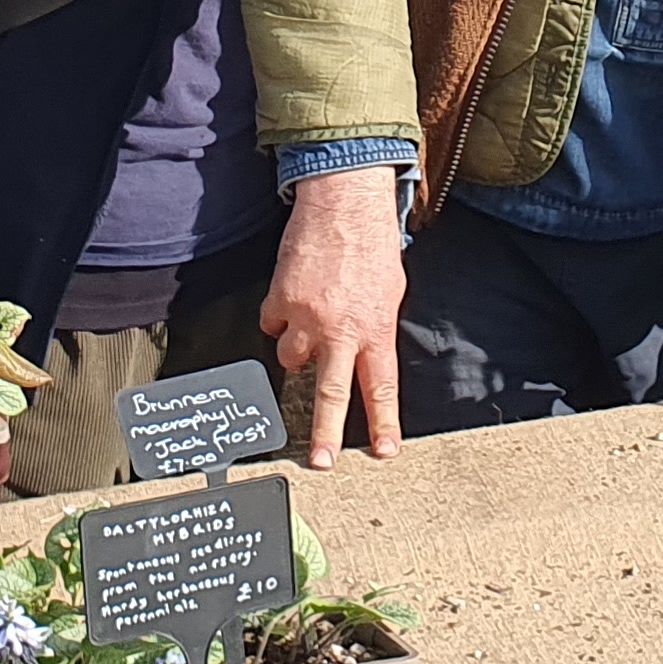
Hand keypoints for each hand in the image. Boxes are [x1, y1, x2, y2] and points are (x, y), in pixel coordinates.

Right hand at [263, 167, 407, 465]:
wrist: (342, 201)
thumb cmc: (371, 243)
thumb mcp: (390, 292)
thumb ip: (376, 328)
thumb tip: (366, 352)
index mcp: (375, 328)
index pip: (381, 387)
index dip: (383, 423)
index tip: (384, 452)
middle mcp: (341, 328)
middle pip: (330, 393)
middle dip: (325, 432)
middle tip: (321, 462)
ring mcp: (307, 316)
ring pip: (291, 358)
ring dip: (298, 350)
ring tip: (309, 326)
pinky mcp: (280, 298)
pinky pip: (272, 323)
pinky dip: (280, 317)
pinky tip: (292, 298)